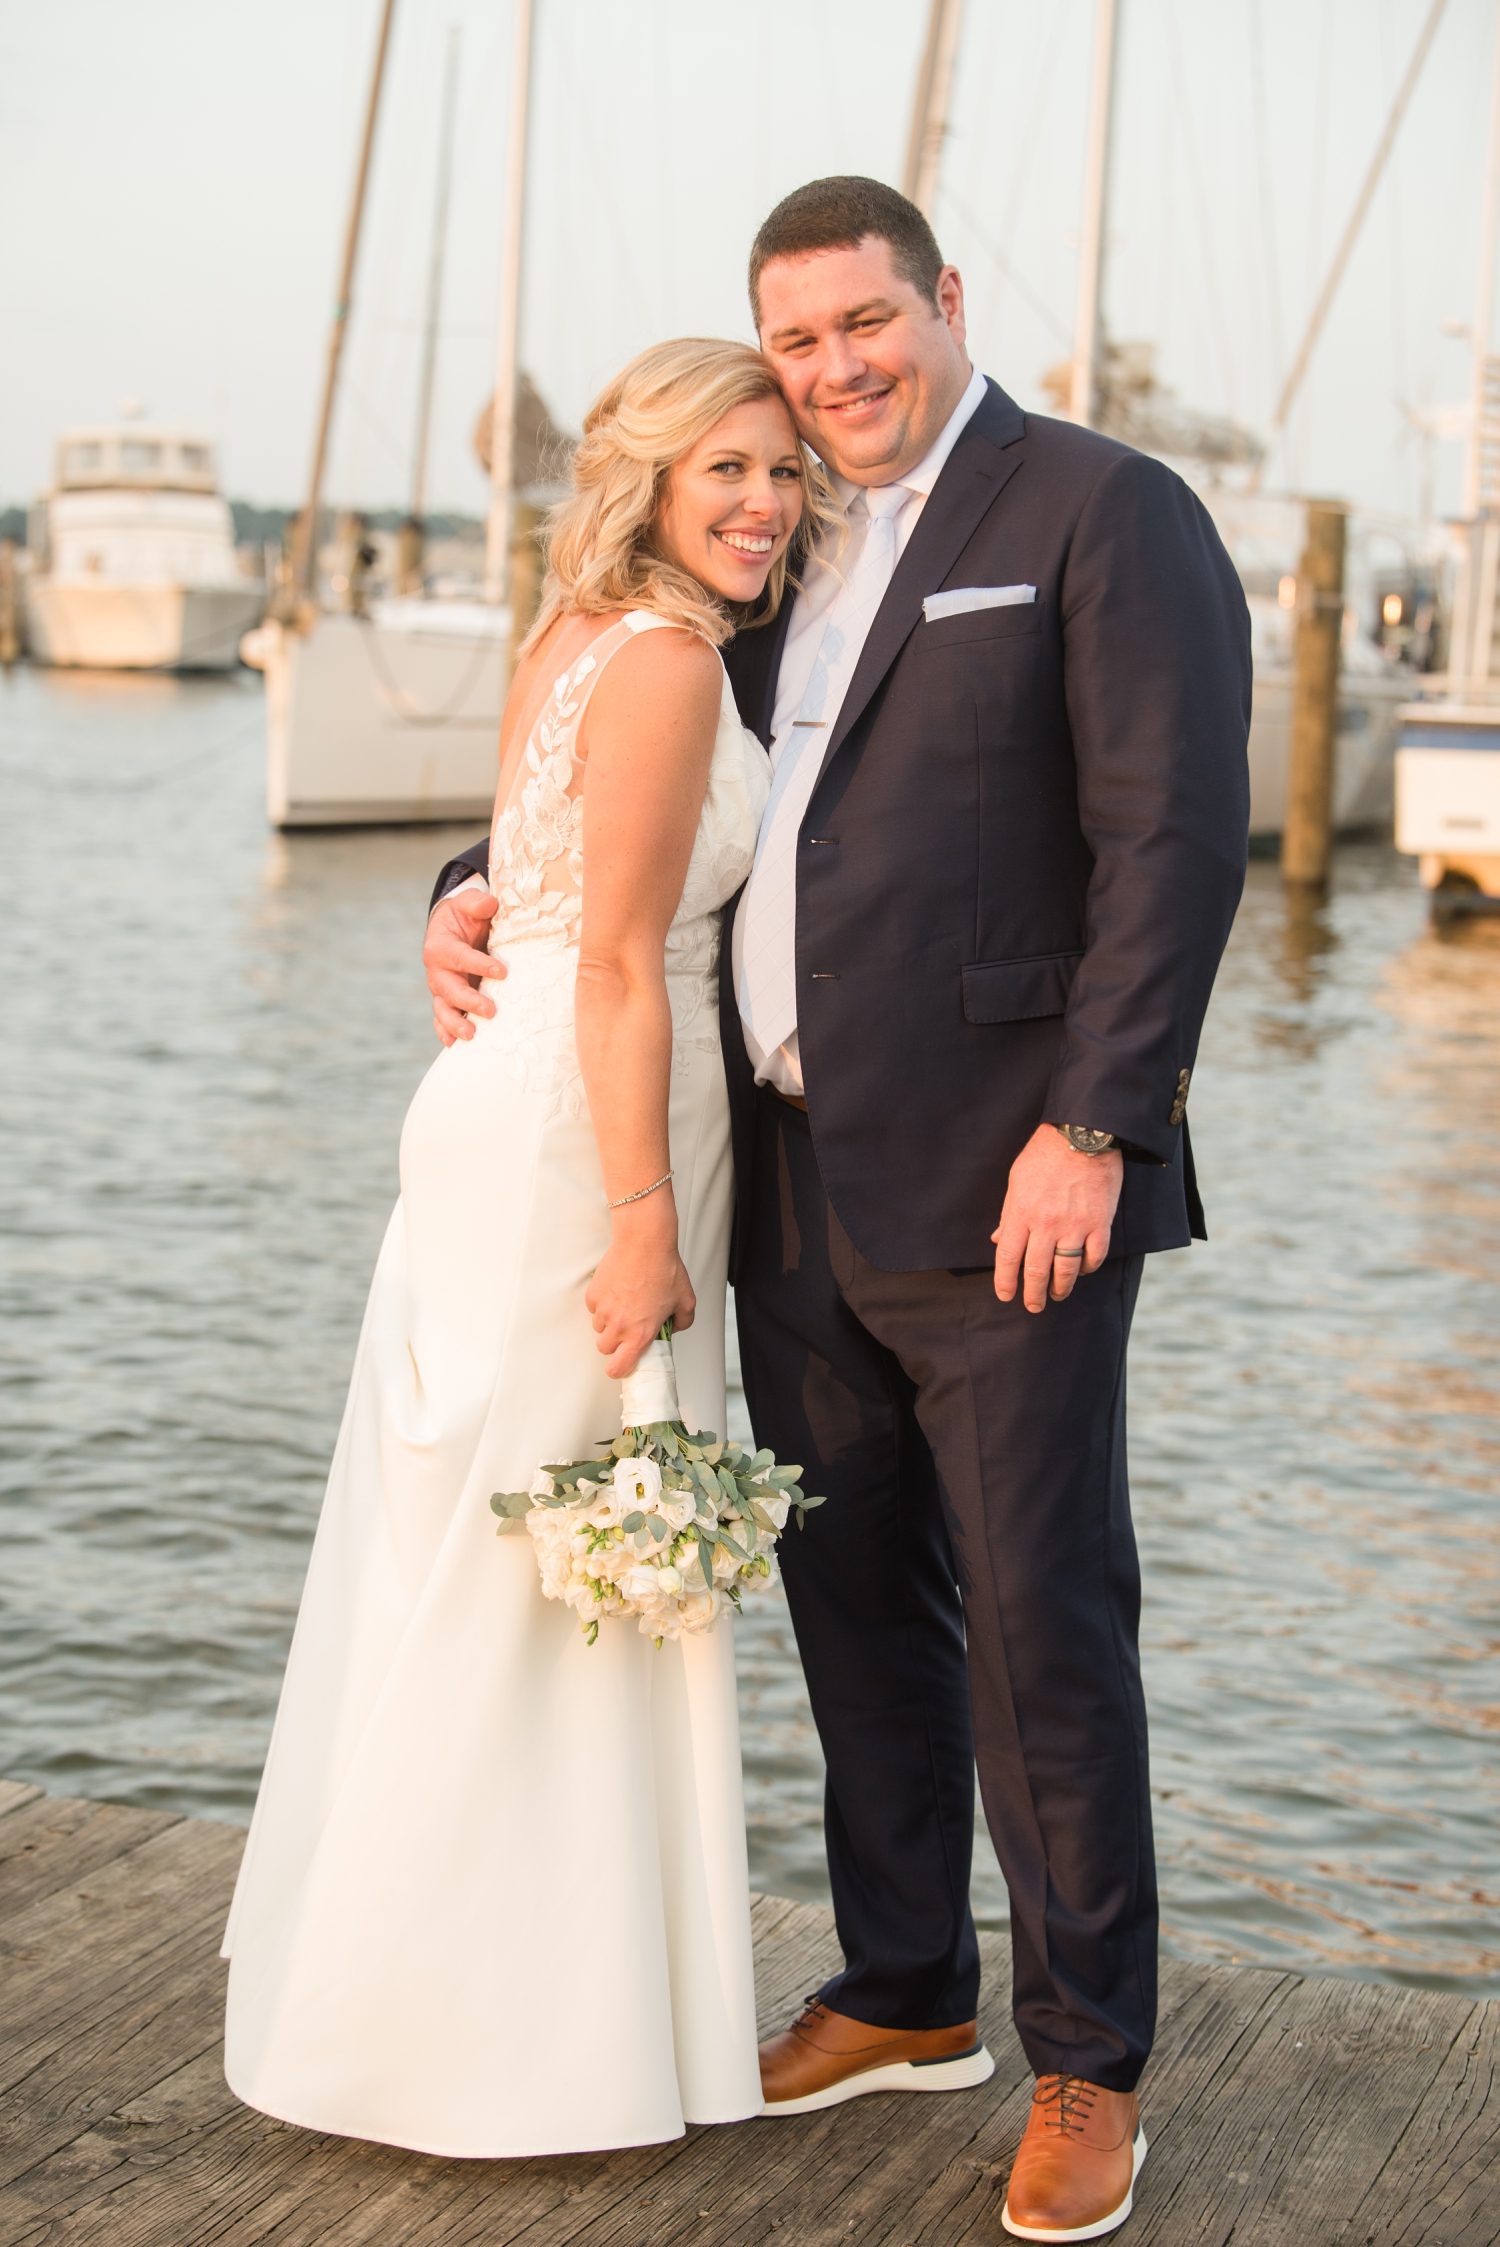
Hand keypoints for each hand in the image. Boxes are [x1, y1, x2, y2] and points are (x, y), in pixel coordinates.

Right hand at [424, 889, 501, 1044]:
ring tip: (471, 1036)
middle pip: (448, 989)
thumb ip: (477, 903)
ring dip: (454, 1024)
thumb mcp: (468, 905)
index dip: (479, 964)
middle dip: (468, 1001)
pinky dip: (446, 1032)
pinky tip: (455, 1045)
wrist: (451, 930)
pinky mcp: (446, 1001)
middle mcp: (437, 970)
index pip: (459, 956)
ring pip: (442, 1009)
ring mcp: (440, 988)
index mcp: (441, 946)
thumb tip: (490, 903)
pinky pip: (441, 1020)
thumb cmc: (464, 918)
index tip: (502, 971)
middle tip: (490, 1011)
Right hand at [586, 1206, 695, 1378]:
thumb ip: (681, 1322)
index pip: (618, 1367)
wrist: (644, 1243)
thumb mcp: (685, 1300)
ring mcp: (603, 1310)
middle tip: (627, 1327)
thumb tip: (672, 1328)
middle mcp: (618, 1326)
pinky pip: (594, 1308)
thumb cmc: (664, 1269)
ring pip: (598, 1327)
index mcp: (640, 1334)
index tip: (621, 1365)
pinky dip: (603, 1303)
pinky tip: (618, 1290)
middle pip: (604, 1348)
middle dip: (614, 1342)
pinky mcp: (593, 1294)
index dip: (618, 1370)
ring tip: (625, 1304)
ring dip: (608, 1322)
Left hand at [992, 1125, 1122, 1312]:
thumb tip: (998, 1239)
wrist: (1082, 1134)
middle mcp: (1046, 1224)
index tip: (1006, 1295)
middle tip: (1033, 1306)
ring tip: (1057, 1295)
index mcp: (1022, 1213)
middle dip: (1033, 1294)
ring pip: (1066, 1270)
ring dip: (1061, 1288)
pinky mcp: (1100, 1222)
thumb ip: (1008, 1213)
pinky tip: (1083, 1271)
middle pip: (1037, 1271)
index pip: (1008, 1257)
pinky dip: (1088, 1268)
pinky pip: (1094, 1256)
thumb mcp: (1016, 1180)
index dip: (1005, 1281)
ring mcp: (1075, 1224)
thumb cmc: (1044, 1154)